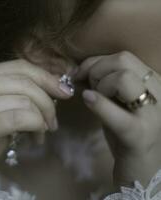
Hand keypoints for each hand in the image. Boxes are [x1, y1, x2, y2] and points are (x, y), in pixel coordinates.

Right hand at [0, 59, 73, 186]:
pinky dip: (36, 127)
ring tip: (42, 133)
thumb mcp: (2, 108)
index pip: (18, 66)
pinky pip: (21, 118)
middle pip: (23, 81)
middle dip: (47, 101)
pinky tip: (36, 139)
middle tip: (53, 121)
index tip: (65, 91)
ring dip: (42, 119)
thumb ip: (20, 91)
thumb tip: (57, 81)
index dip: (45, 77)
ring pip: (25, 100)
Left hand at [75, 51, 160, 185]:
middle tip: (84, 86)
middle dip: (95, 70)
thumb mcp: (118, 102)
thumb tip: (82, 69)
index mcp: (154, 83)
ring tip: (93, 99)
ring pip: (123, 79)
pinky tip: (87, 100)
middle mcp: (159, 93)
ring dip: (99, 85)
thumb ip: (106, 84)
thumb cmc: (127, 134)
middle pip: (123, 60)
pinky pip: (117, 113)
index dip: (96, 61)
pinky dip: (99, 104)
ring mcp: (152, 114)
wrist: (142, 170)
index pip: (124, 57)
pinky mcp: (139, 135)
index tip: (79, 74)